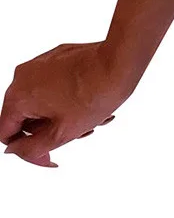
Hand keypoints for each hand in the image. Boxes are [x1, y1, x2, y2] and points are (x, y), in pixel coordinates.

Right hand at [1, 41, 135, 167]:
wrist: (118, 64)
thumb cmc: (95, 95)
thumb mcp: (63, 132)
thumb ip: (34, 146)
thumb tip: (15, 151)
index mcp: (18, 96)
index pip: (6, 133)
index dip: (27, 151)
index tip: (50, 157)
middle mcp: (21, 78)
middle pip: (28, 118)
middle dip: (53, 131)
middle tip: (79, 132)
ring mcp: (37, 66)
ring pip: (44, 104)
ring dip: (65, 118)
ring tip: (91, 118)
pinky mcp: (53, 60)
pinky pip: (54, 88)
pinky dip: (69, 101)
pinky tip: (91, 103)